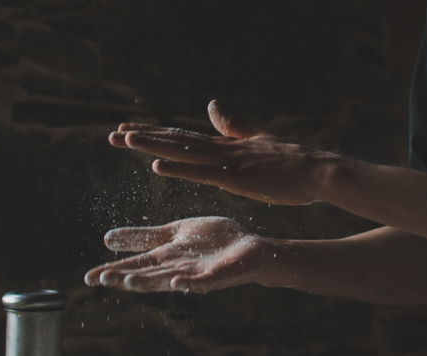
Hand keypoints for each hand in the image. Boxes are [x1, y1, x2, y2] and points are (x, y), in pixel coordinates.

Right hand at [84, 217, 274, 292]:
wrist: (248, 246)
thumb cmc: (212, 242)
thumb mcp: (172, 234)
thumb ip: (143, 237)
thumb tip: (106, 240)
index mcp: (165, 258)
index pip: (133, 266)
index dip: (112, 271)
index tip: (88, 277)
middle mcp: (177, 270)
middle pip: (146, 276)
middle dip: (124, 279)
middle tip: (101, 280)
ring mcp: (197, 275)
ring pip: (169, 280)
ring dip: (150, 283)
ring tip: (129, 282)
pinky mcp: (218, 275)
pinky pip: (202, 282)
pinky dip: (190, 284)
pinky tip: (176, 283)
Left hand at [108, 100, 335, 205]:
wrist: (315, 171)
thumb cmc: (291, 164)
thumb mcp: (257, 140)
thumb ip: (233, 125)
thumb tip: (212, 105)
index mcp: (225, 146)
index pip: (182, 138)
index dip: (154, 134)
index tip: (128, 131)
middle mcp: (221, 150)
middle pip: (175, 142)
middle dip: (143, 139)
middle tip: (111, 136)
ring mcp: (227, 163)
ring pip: (183, 153)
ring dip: (152, 147)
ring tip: (123, 142)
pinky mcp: (236, 178)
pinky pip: (201, 173)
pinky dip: (178, 169)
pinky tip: (155, 167)